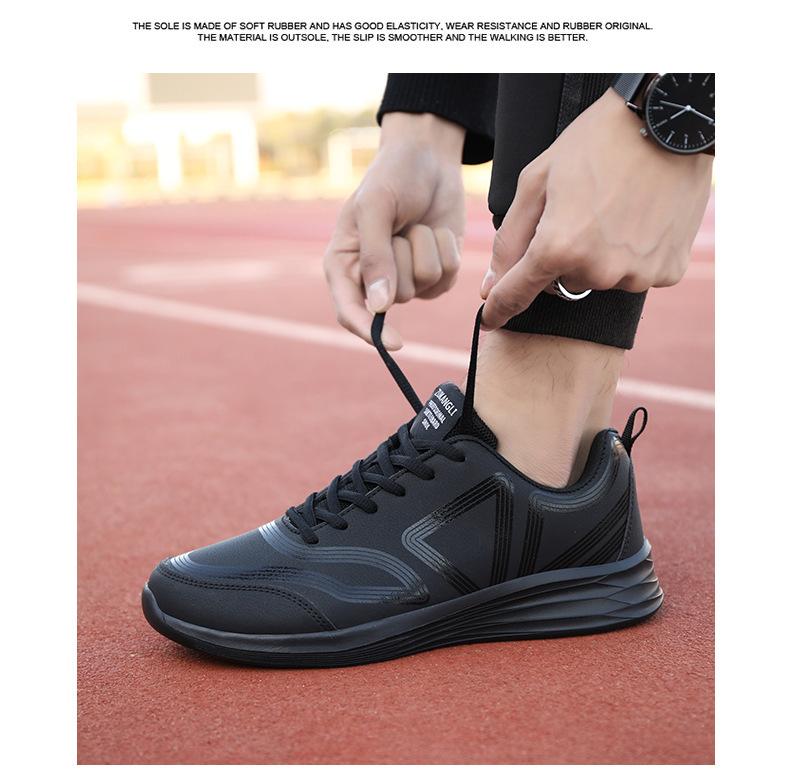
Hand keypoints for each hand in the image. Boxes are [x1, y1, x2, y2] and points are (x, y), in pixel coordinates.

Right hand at [324, 112, 465, 348]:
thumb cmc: (392, 176)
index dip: (369, 331)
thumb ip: (375, 257)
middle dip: (404, 257)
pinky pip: (447, 276)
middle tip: (400, 226)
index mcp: (343, 265)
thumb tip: (381, 307)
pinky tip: (435, 230)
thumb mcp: (376, 208)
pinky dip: (446, 249)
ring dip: (426, 248)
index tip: (394, 342)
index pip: (350, 312)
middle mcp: (373, 279)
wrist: (428, 157)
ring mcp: (406, 279)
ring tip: (416, 224)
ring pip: (425, 284)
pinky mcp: (435, 275)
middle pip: (395, 296)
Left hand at [481, 88, 712, 330]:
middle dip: (560, 257)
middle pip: (561, 283)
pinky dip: (633, 255)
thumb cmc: (597, 143)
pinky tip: (641, 220)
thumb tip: (491, 285)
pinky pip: (635, 274)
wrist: (672, 123)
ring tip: (615, 211)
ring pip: (599, 279)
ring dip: (598, 257)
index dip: (498, 308)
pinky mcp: (667, 271)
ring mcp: (636, 274)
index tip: (488, 320)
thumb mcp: (537, 181)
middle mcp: (597, 270)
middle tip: (578, 214)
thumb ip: (509, 240)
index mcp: (558, 248)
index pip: (516, 294)